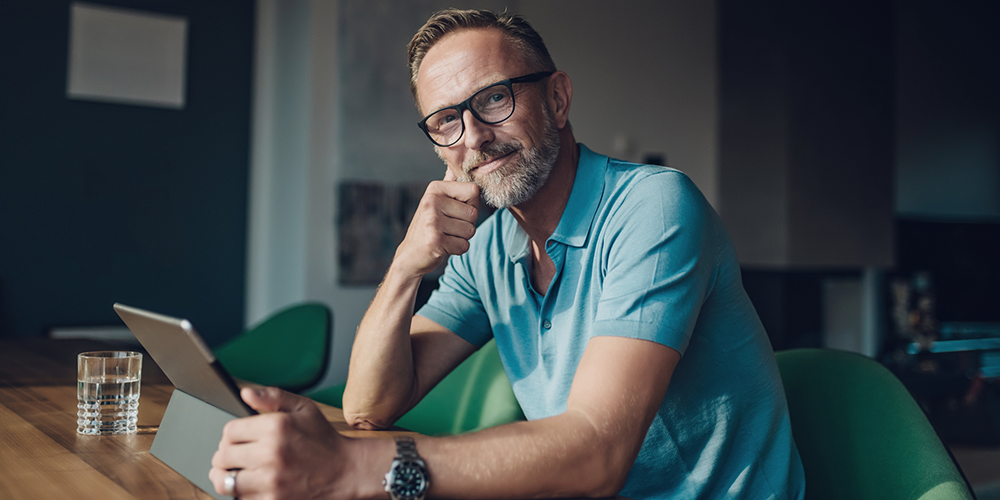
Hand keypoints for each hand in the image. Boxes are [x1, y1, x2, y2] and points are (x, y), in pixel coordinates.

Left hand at [209, 387, 354, 499]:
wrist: (346, 472)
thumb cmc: (324, 440)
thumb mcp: (304, 408)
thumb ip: (273, 397)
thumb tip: (245, 393)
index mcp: (276, 427)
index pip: (229, 431)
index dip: (232, 434)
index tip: (239, 438)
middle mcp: (271, 453)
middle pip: (222, 456)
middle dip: (226, 455)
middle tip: (237, 456)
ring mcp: (271, 481)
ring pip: (224, 481)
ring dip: (226, 477)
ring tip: (235, 473)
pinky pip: (239, 499)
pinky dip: (242, 493)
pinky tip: (253, 485)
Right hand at [392, 169, 479, 277]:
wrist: (410, 255)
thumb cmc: (429, 227)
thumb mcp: (435, 202)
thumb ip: (448, 185)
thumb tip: (455, 166)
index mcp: (435, 188)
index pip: (474, 191)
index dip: (471, 205)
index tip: (455, 211)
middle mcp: (432, 201)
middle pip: (474, 213)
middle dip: (467, 224)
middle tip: (448, 227)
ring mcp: (432, 220)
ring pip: (470, 231)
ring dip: (462, 238)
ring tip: (445, 235)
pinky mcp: (435, 240)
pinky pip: (464, 246)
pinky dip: (457, 249)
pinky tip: (443, 246)